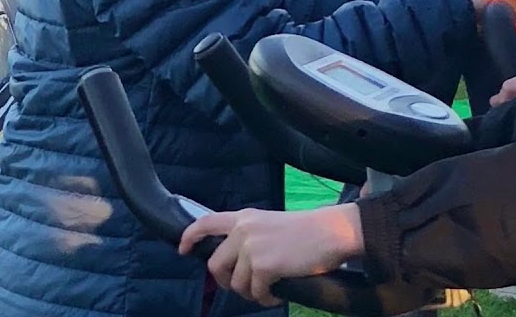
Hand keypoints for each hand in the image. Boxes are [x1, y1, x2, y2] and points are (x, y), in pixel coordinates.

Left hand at [179, 205, 362, 306]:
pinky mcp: (264, 266)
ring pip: (236, 283)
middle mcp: (244, 230)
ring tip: (268, 289)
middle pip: (216, 265)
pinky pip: (255, 292)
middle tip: (243, 287)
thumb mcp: (272, 224)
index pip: (206, 223)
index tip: (184, 250)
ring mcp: (252, 248)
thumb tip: (237, 262)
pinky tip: (277, 292)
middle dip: (226, 282)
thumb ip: (251, 236)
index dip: (190, 237)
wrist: (331, 232)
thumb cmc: (309, 230)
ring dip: (250, 292)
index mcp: (246, 217)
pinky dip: (265, 297)